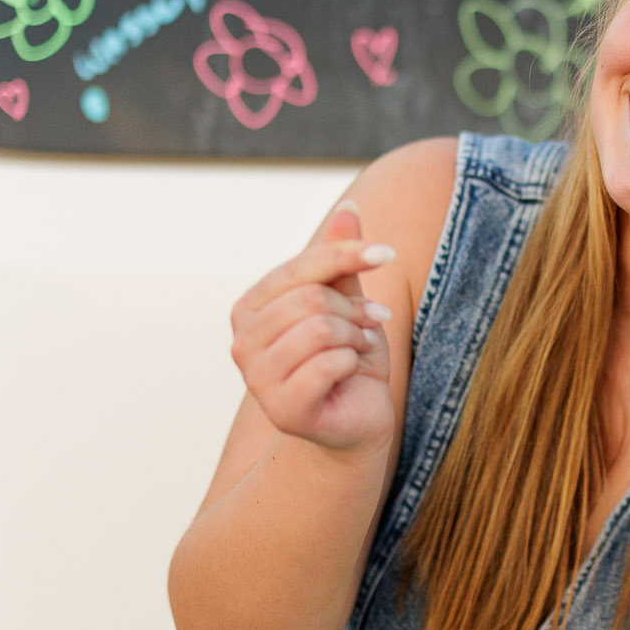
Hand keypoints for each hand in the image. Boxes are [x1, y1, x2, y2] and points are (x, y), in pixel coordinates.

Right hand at [228, 201, 397, 454]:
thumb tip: (349, 208)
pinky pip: (328, 364)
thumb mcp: (347, 302)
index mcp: (250, 308)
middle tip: (370, 323)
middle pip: (310, 298)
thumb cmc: (348, 357)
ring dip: (355, 336)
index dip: (346, 254)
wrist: (356, 420)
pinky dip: (352, 362)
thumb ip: (340, 261)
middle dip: (353, 308)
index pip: (299, 266)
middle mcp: (242, 342)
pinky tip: (352, 370)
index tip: (386, 254)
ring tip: (358, 347)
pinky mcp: (282, 408)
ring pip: (320, 329)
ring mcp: (257, 379)